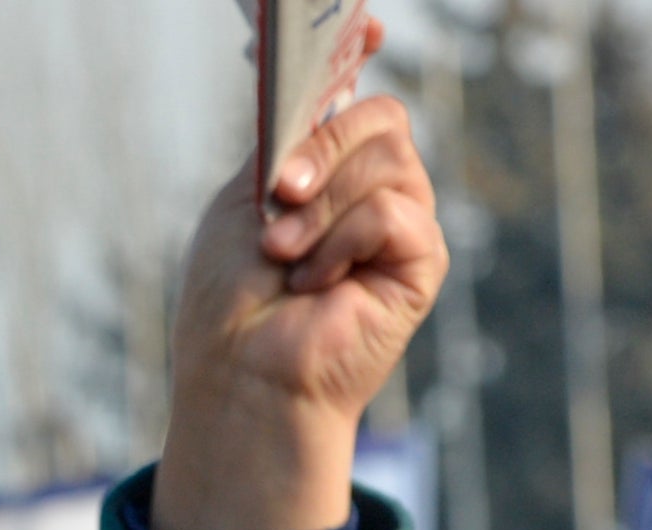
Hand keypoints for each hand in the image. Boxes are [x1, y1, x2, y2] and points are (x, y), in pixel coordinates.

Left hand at [147, 60, 443, 529]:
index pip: (361, 93)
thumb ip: (289, 138)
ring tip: (286, 258)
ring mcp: (401, 222)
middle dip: (322, 148)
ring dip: (319, 210)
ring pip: (385, 162)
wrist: (240, 373)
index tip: (368, 25)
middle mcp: (372, 187)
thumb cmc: (231, 297)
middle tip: (279, 196)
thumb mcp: (246, 197)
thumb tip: (338, 76)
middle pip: (379, 118)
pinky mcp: (421, 260)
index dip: (363, 52)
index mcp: (326, 167)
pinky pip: (392, 211)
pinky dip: (341, 243)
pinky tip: (317, 283)